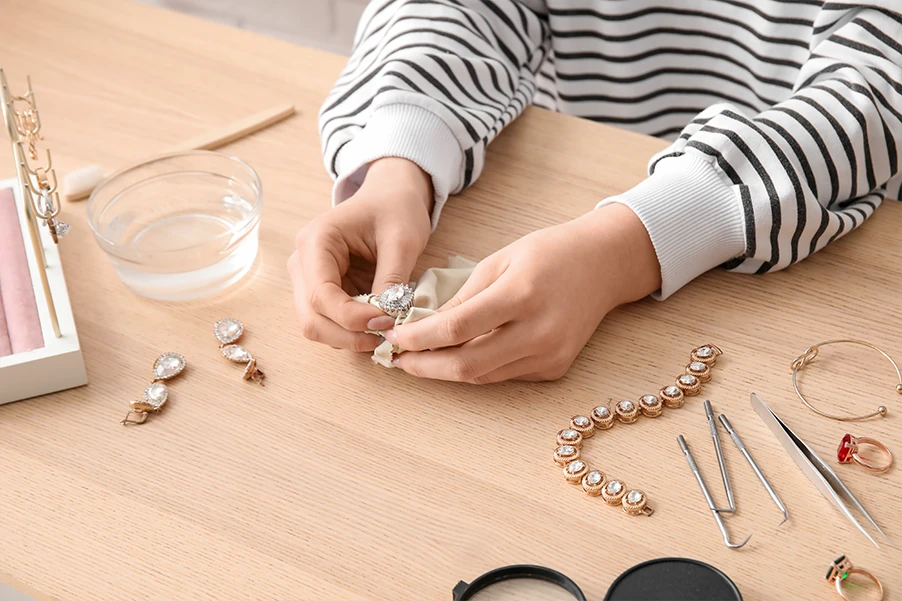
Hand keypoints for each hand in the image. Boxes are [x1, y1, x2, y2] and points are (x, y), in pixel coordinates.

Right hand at [288, 157, 432, 350]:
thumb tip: (387, 320)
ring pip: (317, 327)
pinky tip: (377, 327)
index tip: (387, 322)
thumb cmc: (396, 210)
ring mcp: (308, 280)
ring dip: (349, 338)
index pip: (321, 295)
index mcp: (316, 242)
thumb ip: (392, 280)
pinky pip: (330, 324)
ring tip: (384, 331)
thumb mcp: (402, 240)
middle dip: (349, 335)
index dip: (352, 318)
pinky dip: (351, 333)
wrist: (391, 197)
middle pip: (311, 318)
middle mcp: (303, 263)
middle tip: (386, 336)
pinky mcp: (322, 293)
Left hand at [387, 204, 661, 382]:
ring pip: (483, 376)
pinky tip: (457, 356)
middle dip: (425, 367)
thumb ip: (461, 298)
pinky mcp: (556, 368)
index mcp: (521, 295)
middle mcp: (539, 331)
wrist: (604, 265)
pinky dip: (476, 368)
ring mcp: (550, 355)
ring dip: (445, 371)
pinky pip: (503, 375)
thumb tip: (422, 326)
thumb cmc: (549, 253)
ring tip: (418, 360)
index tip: (393, 337)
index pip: (457, 328)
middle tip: (397, 360)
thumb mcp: (499, 261)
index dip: (418, 338)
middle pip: (467, 365)